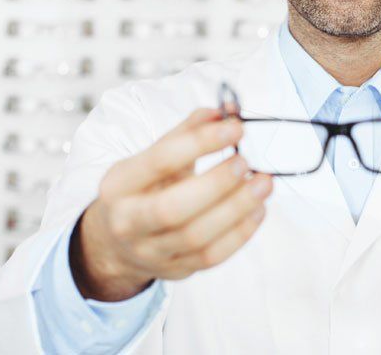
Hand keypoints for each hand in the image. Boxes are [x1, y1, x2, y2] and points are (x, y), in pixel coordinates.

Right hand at [72, 106, 272, 300]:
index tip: (236, 128)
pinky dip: (241, 233)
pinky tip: (258, 209)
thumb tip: (228, 110)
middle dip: (217, 184)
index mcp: (119, 184)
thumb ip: (188, 132)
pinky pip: (212, 257)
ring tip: (263, 183)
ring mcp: (151, 252)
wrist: (116, 243)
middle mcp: (128, 222)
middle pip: (172, 209)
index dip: (201, 142)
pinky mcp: (176, 270)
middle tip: (247, 163)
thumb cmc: (141, 191)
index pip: (160, 161)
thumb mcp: (152, 157)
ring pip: (196, 237)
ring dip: (237, 208)